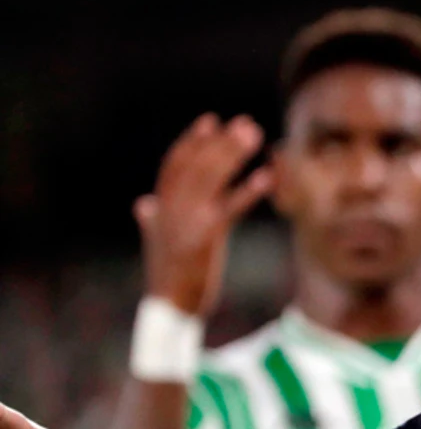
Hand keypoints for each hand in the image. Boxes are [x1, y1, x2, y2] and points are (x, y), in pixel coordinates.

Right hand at [136, 115, 274, 315]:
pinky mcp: (205, 237)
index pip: (173, 167)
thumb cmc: (169, 276)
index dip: (191, 143)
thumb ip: (152, 220)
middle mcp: (170, 210)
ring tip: (254, 135)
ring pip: (210, 179)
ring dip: (232, 155)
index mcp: (160, 210)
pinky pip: (231, 207)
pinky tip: (268, 175)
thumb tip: (143, 203)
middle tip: (244, 123)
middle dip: (220, 143)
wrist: (170, 308)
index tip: (210, 121)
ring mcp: (186, 222)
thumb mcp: (158, 243)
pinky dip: (249, 189)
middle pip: (196, 166)